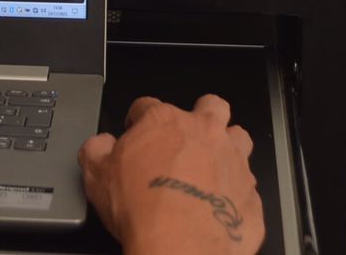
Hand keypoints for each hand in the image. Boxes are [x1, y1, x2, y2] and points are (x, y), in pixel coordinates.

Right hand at [78, 94, 264, 253]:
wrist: (180, 248)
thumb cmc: (144, 210)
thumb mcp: (96, 175)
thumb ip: (96, 150)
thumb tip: (98, 145)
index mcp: (164, 122)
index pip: (147, 105)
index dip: (138, 119)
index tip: (135, 131)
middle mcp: (204, 133)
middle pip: (210, 106)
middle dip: (200, 116)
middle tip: (185, 138)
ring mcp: (233, 162)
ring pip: (238, 138)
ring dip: (226, 148)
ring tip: (210, 168)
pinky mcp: (250, 194)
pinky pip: (246, 187)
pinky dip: (235, 193)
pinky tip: (220, 206)